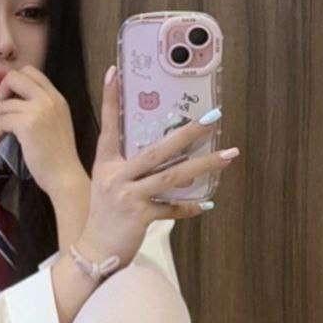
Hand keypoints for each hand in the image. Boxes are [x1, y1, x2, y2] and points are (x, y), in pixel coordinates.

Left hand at [0, 65, 81, 197]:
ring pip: (3, 104)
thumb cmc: (58, 157)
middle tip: (2, 112)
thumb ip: (41, 108)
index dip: (14, 83)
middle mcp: (49, 99)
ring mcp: (39, 110)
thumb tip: (13, 101)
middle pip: (14, 76)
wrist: (65, 176)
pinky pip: (0, 120)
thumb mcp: (55, 123)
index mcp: (57, 98)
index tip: (11, 102)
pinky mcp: (27, 125)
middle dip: (2, 91)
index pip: (30, 72)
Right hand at [77, 67, 238, 267]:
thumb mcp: (108, 185)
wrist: (94, 251)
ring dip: (204, 166)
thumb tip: (163, 154)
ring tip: (228, 155)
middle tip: (213, 118)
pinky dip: (190, 207)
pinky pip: (172, 208)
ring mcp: (128, 196)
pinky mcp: (139, 217)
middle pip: (158, 150)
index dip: (111, 98)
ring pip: (173, 176)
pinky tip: (207, 204)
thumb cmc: (104, 216)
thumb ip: (129, 168)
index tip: (115, 71)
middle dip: (188, 133)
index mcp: (106, 164)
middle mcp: (116, 176)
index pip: (109, 125)